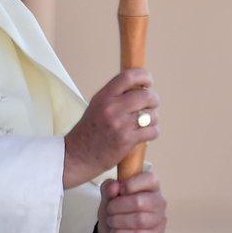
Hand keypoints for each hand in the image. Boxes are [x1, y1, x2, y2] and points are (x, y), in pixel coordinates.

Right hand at [63, 68, 159, 187]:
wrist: (77, 156)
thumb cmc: (89, 131)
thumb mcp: (97, 105)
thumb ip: (115, 95)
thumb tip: (140, 86)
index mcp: (104, 96)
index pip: (128, 76)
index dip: (144, 76)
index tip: (148, 82)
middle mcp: (112, 108)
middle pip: (146, 95)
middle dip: (154, 100)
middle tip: (152, 105)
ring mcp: (120, 124)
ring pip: (152, 114)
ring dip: (154, 118)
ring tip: (146, 122)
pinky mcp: (127, 140)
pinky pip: (152, 131)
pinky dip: (153, 132)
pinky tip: (146, 134)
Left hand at [97, 171, 166, 232]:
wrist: (117, 230)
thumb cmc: (117, 209)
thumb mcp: (109, 195)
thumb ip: (109, 187)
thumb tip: (114, 187)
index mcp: (151, 186)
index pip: (149, 179)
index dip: (130, 184)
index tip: (118, 190)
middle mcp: (158, 201)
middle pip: (139, 202)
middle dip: (118, 206)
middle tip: (109, 209)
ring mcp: (159, 219)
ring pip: (138, 220)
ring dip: (118, 221)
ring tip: (111, 221)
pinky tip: (117, 230)